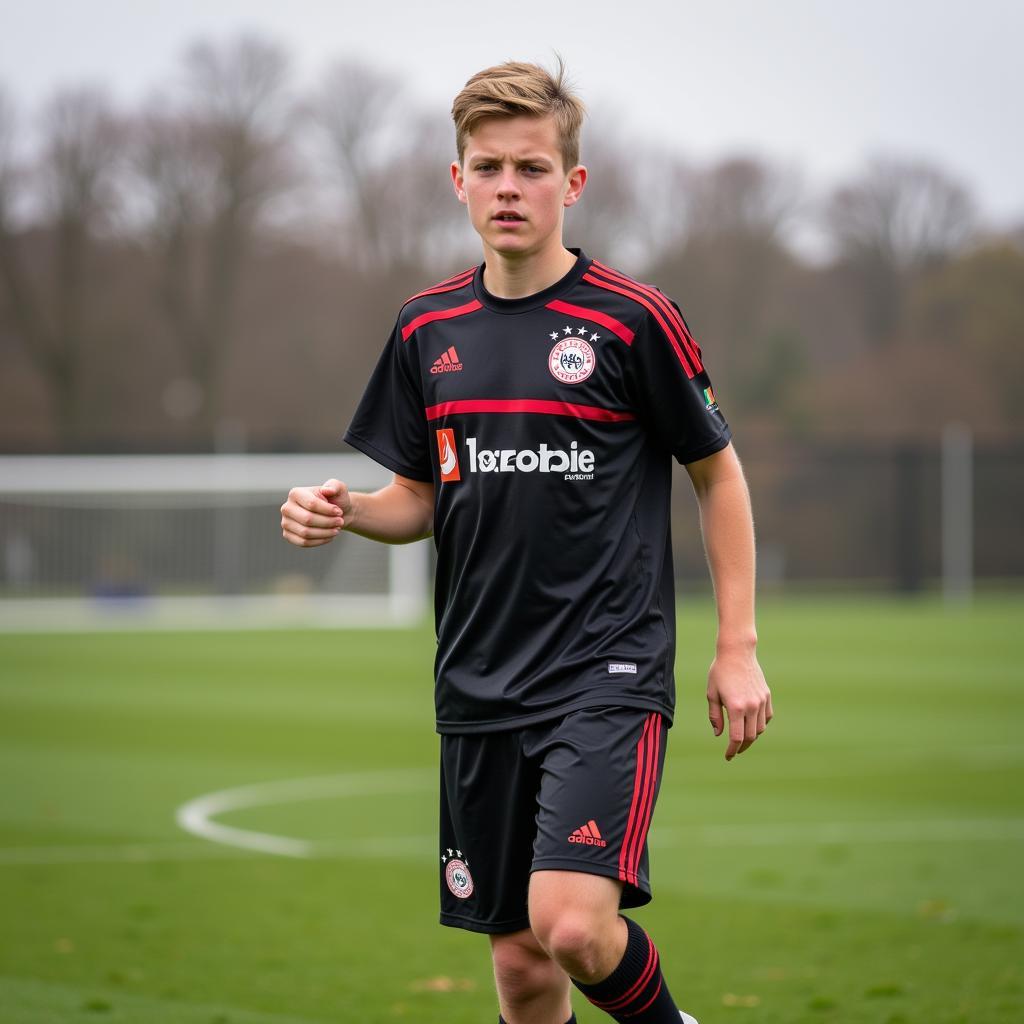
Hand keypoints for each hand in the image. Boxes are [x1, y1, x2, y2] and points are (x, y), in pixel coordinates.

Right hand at [280, 478, 349, 547]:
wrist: (334, 514)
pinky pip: (303, 542)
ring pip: (305, 532)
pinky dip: (319, 541)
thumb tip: (327, 490)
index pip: (311, 504)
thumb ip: (335, 486)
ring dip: (325, 533)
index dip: (328, 510)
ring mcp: (285, 522)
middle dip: (327, 522)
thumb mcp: (338, 489)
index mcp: (295, 493)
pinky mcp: (288, 535)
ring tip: (337, 529)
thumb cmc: (335, 500)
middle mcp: (287, 508)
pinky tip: (330, 536)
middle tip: (340, 522)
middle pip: (307, 519)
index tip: (339, 512)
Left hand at [707, 646, 772, 760]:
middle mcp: (751, 706)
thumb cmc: (720, 672)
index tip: (728, 756)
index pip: (736, 738)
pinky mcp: (767, 696)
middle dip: (741, 747)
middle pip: (749, 736)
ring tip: (742, 738)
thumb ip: (715, 716)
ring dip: (751, 737)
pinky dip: (760, 725)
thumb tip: (718, 735)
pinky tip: (752, 725)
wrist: (737, 652)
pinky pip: (767, 717)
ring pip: (760, 729)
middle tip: (734, 751)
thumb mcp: (712, 694)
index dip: (732, 750)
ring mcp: (761, 701)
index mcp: (735, 707)